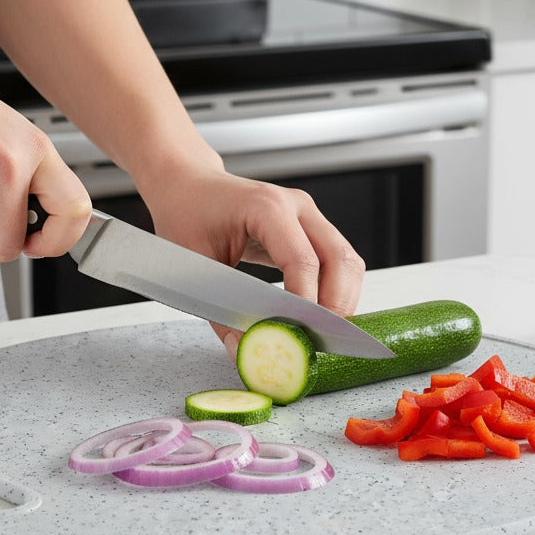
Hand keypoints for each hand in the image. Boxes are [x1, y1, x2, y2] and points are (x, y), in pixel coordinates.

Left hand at [141, 164, 365, 357]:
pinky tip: (318, 315)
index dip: (306, 304)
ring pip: (347, 262)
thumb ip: (221, 313)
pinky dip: (335, 291)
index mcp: (266, 207)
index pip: (303, 260)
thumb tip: (246, 349)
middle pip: (340, 259)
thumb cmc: (187, 215)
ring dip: (341, 300)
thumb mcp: (194, 267)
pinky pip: (337, 263)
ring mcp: (308, 216)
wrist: (188, 185)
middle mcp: (296, 207)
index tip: (301, 336)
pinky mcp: (311, 229)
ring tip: (321, 333)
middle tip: (320, 341)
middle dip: (336, 306)